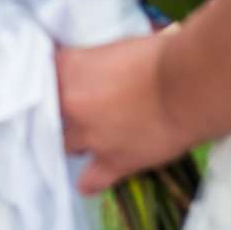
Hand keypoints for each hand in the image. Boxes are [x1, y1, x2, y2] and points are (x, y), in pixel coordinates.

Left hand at [55, 33, 188, 195]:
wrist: (189, 84)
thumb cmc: (160, 54)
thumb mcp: (117, 46)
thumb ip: (97, 61)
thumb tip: (100, 65)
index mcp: (69, 67)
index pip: (41, 74)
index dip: (51, 79)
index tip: (59, 81)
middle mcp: (70, 102)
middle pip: (48, 113)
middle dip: (64, 112)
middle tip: (80, 110)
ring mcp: (89, 136)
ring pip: (65, 146)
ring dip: (77, 141)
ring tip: (90, 139)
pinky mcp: (113, 162)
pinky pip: (90, 181)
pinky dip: (89, 182)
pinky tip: (86, 183)